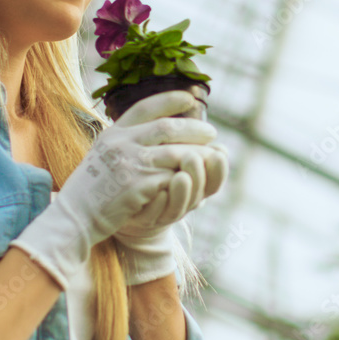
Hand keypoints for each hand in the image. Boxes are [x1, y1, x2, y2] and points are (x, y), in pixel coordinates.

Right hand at [8, 91, 215, 289]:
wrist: (74, 218)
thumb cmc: (92, 189)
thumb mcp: (103, 154)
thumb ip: (125, 141)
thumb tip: (155, 128)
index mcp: (113, 133)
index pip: (145, 107)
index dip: (169, 100)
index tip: (189, 99)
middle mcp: (121, 143)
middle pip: (167, 128)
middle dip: (194, 129)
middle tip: (211, 132)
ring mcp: (129, 165)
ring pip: (175, 153)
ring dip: (198, 154)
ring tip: (211, 155)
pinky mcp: (137, 187)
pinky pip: (171, 178)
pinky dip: (187, 177)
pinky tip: (197, 177)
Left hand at [114, 128, 228, 285]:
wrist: (118, 201)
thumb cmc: (145, 168)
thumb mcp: (163, 148)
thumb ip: (183, 136)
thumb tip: (204, 121)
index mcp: (193, 182)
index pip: (215, 179)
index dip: (220, 169)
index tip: (220, 151)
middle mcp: (181, 199)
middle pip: (200, 192)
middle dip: (200, 175)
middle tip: (193, 158)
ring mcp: (163, 211)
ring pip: (180, 206)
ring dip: (183, 192)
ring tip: (180, 177)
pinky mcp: (143, 219)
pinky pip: (153, 215)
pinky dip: (158, 205)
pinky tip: (158, 193)